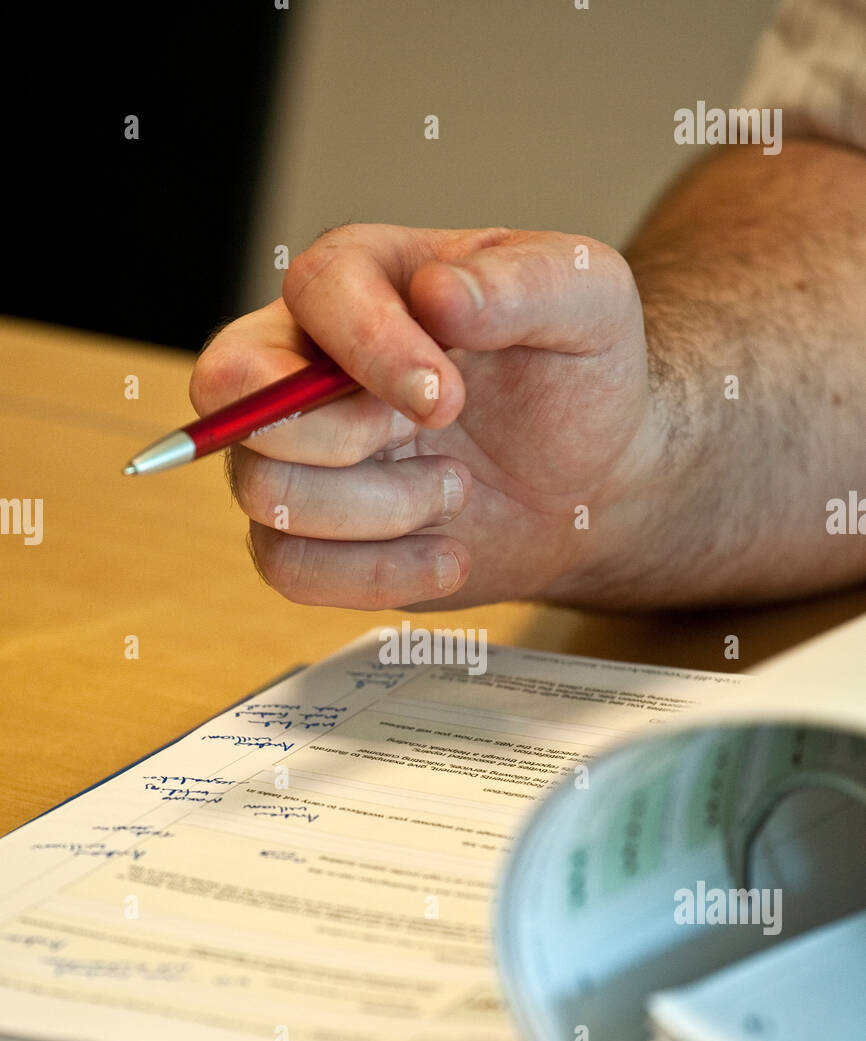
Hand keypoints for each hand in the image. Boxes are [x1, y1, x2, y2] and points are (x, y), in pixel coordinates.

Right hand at [190, 224, 669, 609]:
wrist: (594, 482)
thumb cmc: (578, 379)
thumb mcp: (589, 303)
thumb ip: (524, 281)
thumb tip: (439, 294)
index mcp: (362, 279)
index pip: (311, 293)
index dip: (369, 349)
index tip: (446, 397)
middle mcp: (304, 360)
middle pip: (236, 392)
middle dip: (345, 435)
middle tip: (442, 436)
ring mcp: (297, 453)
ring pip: (263, 489)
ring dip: (378, 509)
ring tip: (457, 491)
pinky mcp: (310, 534)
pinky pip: (287, 566)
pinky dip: (376, 574)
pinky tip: (448, 556)